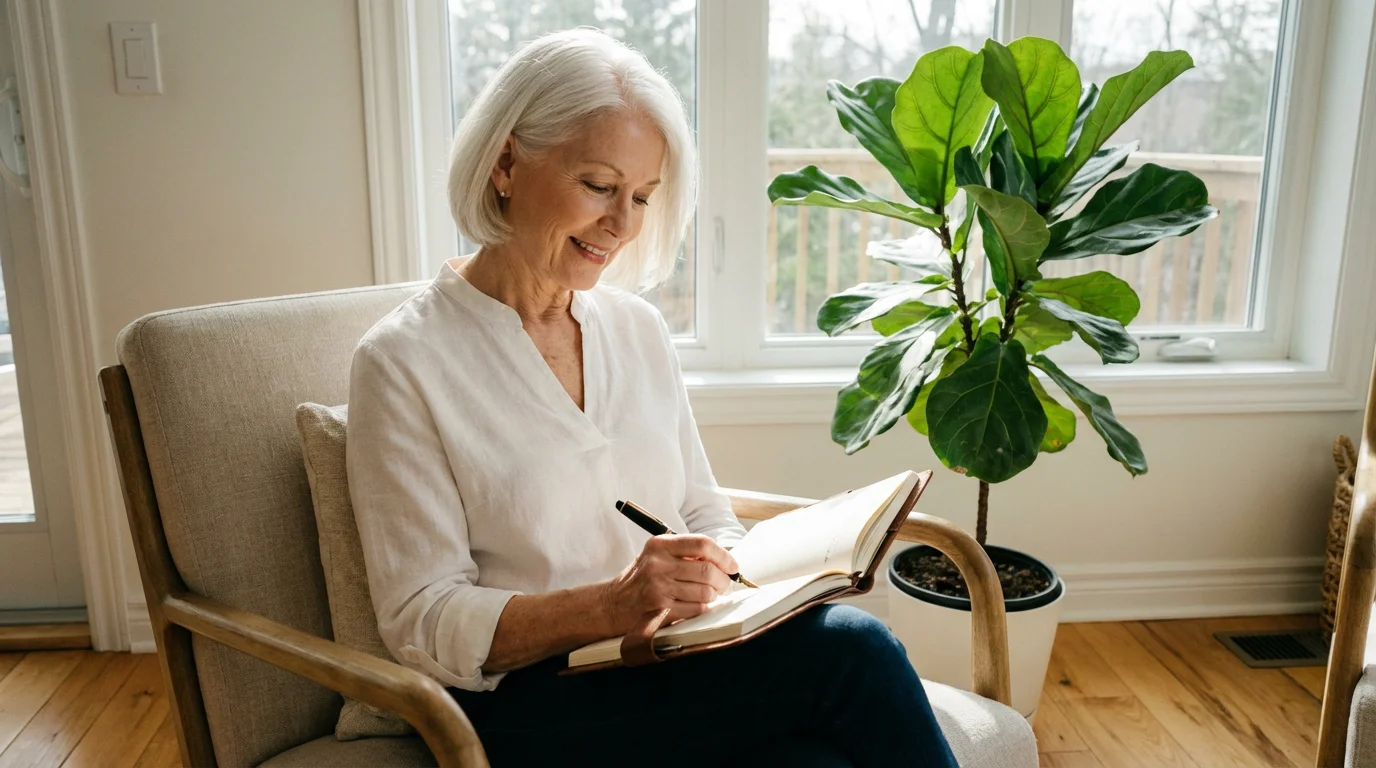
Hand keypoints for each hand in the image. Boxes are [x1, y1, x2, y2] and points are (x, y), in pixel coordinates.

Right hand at [599, 534, 739, 635]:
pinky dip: (702, 608)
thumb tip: (723, 561)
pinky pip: (696, 609)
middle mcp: (658, 563)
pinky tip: (696, 605)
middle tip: (724, 584)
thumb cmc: (641, 579)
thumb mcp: (657, 556)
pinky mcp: (660, 609)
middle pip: (707, 570)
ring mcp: (658, 587)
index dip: (723, 556)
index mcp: (660, 544)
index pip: (702, 543)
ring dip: (713, 596)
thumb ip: (686, 554)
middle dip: (723, 580)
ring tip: (708, 595)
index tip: (733, 566)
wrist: (611, 604)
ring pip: (705, 592)